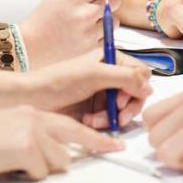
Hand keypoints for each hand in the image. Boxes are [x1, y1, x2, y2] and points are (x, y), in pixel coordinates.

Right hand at [0, 105, 121, 182]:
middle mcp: (36, 118)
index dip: (95, 138)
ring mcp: (34, 131)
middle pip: (70, 144)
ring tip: (9, 162)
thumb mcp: (5, 136)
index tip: (115, 144)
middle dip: (80, 152)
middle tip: (111, 150)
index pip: (71, 126)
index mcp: (31, 113)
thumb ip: (31, 142)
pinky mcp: (28, 146)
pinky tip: (3, 166)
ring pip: (55, 163)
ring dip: (37, 170)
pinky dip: (24, 175)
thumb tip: (49, 162)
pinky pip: (39, 173)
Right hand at [21, 0, 123, 68]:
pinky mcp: (91, 48)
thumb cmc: (47, 14)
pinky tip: (84, 33)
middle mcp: (84, 13)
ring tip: (86, 20)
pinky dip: (100, 34)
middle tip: (96, 1)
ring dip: (106, 18)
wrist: (31, 46)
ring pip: (115, 20)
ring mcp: (88, 32)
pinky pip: (108, 36)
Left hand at [29, 49, 152, 129]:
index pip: (140, 73)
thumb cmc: (59, 80)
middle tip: (118, 116)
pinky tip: (89, 122)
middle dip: (127, 106)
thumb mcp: (94, 74)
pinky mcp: (97, 111)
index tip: (125, 97)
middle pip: (136, 93)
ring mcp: (104, 94)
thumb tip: (149, 87)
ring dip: (113, 116)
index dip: (137, 87)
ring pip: (125, 109)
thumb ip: (124, 77)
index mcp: (112, 59)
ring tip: (94, 120)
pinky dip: (104, 123)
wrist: (33, 99)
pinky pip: (112, 120)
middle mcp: (110, 75)